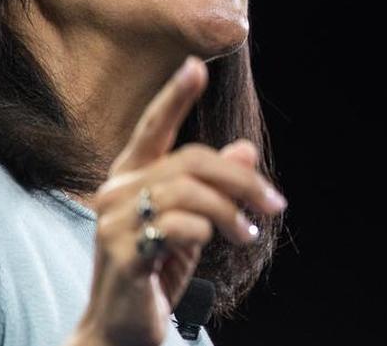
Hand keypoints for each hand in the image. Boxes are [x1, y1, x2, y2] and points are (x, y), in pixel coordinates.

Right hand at [76, 56, 286, 345]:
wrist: (122, 329)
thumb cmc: (157, 271)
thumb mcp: (194, 222)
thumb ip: (214, 186)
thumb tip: (245, 148)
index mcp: (131, 178)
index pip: (153, 128)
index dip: (175, 97)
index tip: (196, 66)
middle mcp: (115, 192)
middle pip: (192, 161)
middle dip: (242, 179)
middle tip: (272, 202)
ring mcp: (114, 223)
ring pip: (189, 192)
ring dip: (231, 210)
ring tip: (248, 232)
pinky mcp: (123, 255)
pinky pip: (177, 227)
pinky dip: (207, 230)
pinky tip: (219, 244)